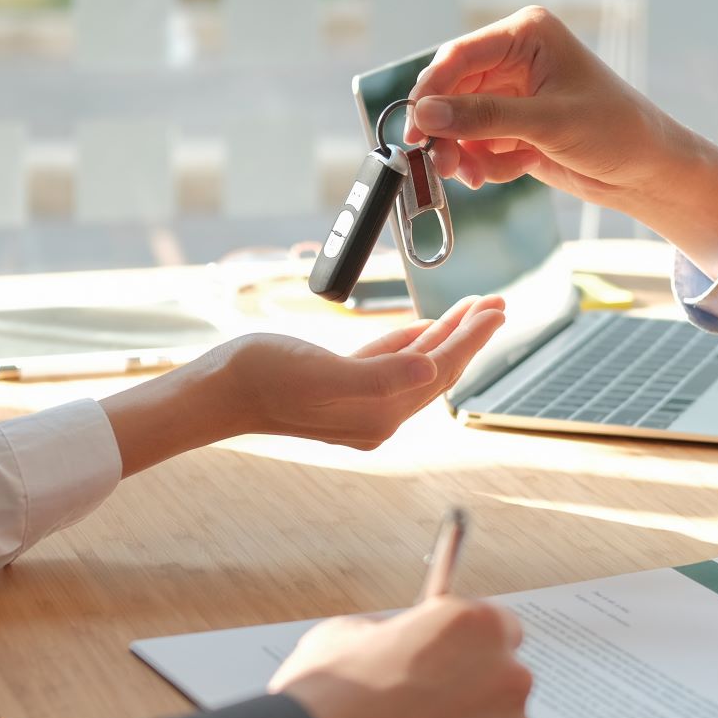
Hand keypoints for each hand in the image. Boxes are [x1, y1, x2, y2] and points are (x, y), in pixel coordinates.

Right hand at [224, 294, 505, 449]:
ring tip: (474, 309)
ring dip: (447, 335)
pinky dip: (414, 344)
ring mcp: (360, 404)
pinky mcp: (342, 390)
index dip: (471, 338)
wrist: (219, 391)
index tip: (498, 309)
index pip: (440, 370)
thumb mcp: (324, 373)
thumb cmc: (265, 378)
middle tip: (498, 302)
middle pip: (437, 369)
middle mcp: (378, 414)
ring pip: (418, 364)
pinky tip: (428, 330)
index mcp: (380, 412)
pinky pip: (391, 365)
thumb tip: (431, 370)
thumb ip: (381, 373)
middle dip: (469, 335)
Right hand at [270, 596, 536, 717]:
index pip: (497, 628)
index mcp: (476, 626)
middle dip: (470, 694)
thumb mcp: (346, 635)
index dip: (466, 647)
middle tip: (423, 714)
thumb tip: (397, 646)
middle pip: (502, 682)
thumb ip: (391, 634)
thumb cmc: (327, 702)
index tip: (448, 662)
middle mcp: (508, 678)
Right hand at [408, 6, 717, 274]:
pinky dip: (483, 163)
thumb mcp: (547, 123)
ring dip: (461, 152)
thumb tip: (424, 115)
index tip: (414, 129)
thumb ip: (483, 118)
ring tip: (472, 177)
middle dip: (446, 131)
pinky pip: (477, 143)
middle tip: (439, 165)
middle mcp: (515, 57)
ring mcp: (512, 93)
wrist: (648, 171)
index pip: (459, 56)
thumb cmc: (615, 131)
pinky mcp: (514, 125)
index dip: (430, 92)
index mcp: (526, 35)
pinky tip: (504, 173)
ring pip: (459, 121)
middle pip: (452, 91)